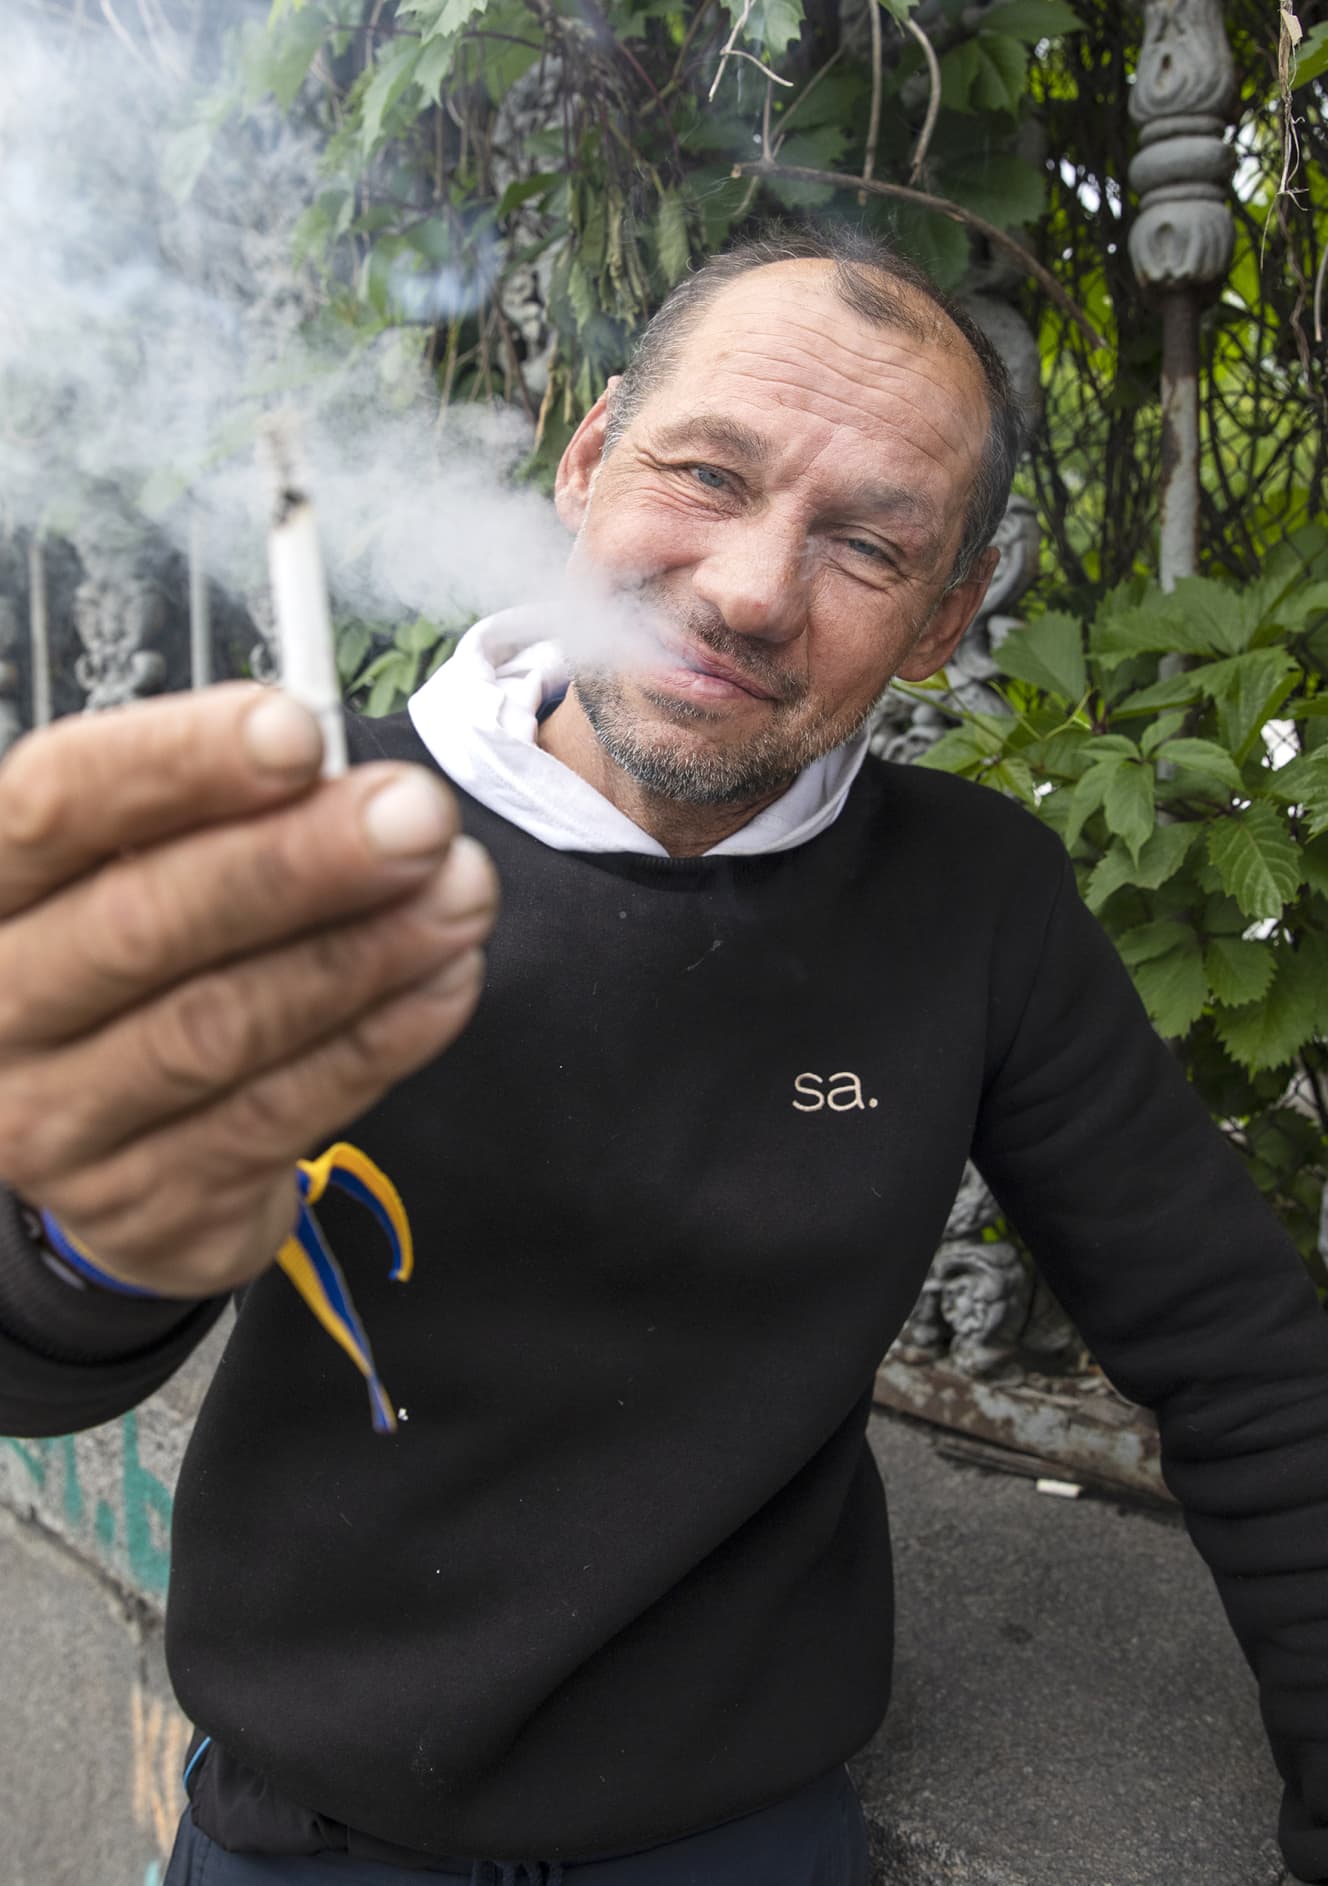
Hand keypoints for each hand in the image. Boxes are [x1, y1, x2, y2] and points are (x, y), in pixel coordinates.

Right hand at [0, 684, 497, 1297]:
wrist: (117, 1154)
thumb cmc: (144, 968)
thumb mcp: (144, 873)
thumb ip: (224, 819)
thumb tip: (357, 784)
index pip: (55, 804)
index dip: (177, 764)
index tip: (298, 731)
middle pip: (140, 924)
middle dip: (297, 862)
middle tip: (418, 816)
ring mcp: (58, 1121)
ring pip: (217, 1027)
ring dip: (360, 953)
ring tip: (460, 894)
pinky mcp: (145, 1206)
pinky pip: (275, 1117)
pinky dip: (375, 1043)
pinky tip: (444, 981)